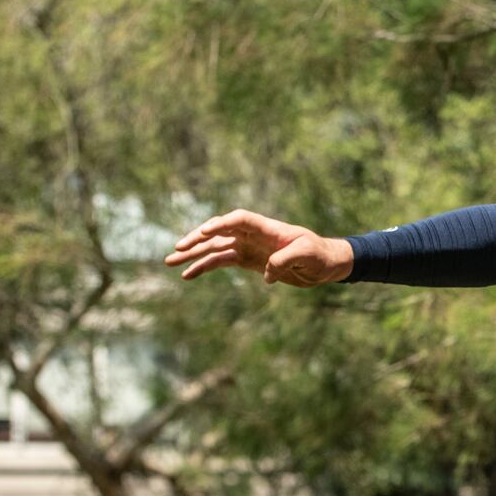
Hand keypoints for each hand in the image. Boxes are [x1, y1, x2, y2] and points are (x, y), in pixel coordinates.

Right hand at [165, 209, 352, 285]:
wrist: (326, 265)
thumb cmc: (320, 254)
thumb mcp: (307, 254)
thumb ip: (285, 259)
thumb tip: (266, 274)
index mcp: (267, 228)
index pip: (239, 219)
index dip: (222, 223)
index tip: (206, 232)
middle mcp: (253, 235)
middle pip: (219, 232)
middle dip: (197, 239)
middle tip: (178, 249)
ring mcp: (248, 247)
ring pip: (214, 248)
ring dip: (193, 254)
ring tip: (170, 262)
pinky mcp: (248, 261)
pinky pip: (221, 262)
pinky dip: (204, 267)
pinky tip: (187, 275)